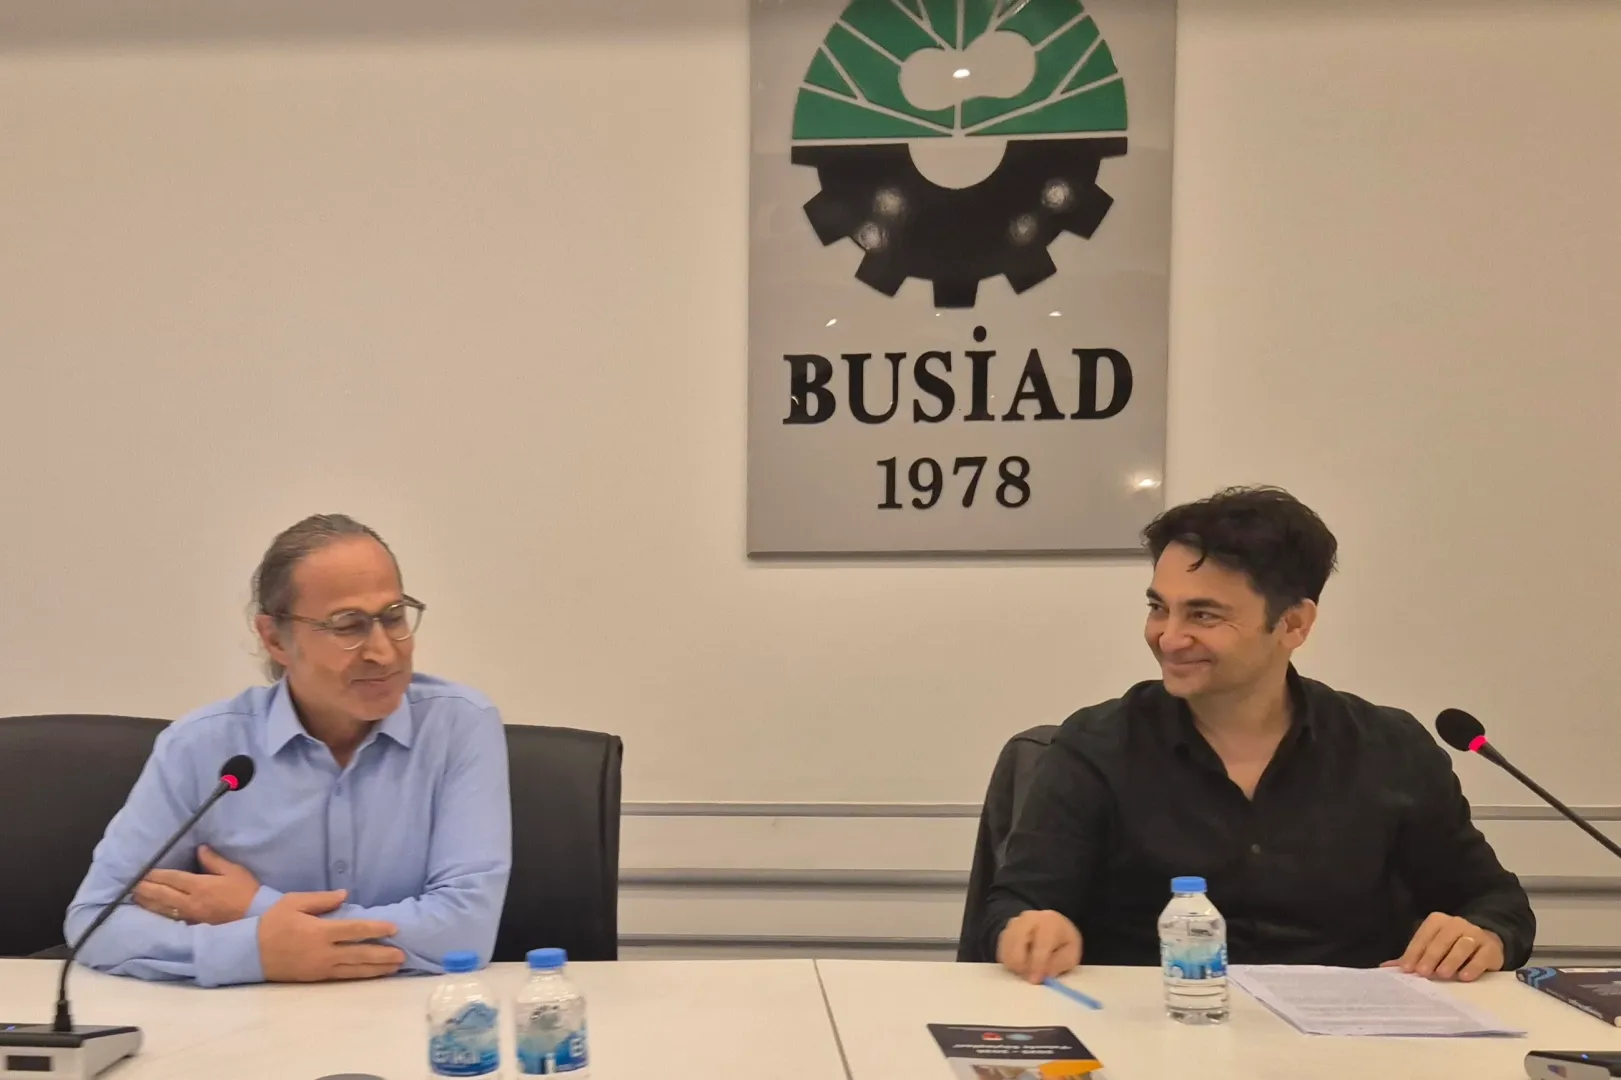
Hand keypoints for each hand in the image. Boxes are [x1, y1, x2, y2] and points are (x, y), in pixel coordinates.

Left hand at [133, 845, 259, 925]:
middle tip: (131, 884)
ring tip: (135, 897)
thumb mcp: (234, 871)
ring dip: (148, 902)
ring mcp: (191, 915)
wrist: (255, 917)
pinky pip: (172, 918)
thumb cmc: (246, 891)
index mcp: (199, 886)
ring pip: (163, 908)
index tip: (142, 871)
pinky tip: (153, 912)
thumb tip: (200, 849)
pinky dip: (159, 914)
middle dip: (146, 888)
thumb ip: (214, 860)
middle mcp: (191, 901)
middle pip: (163, 894)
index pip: (172, 879)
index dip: (156, 875)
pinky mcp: (194, 925)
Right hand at [257, 890, 404, 982]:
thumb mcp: (294, 903)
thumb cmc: (272, 923)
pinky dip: (361, 976)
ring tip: (396, 966)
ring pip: (354, 970)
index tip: (394, 929)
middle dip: (383, 955)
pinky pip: (343, 978)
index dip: (375, 930)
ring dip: (377, 969)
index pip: (354, 931)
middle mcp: (323, 952)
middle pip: (359, 954)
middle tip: (403, 954)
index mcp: (319, 931)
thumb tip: (345, 894)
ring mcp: (320, 967)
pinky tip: (373, 974)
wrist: (249, 952)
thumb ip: (321, 899)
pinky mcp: (316, 978)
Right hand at [996, 910, 1082, 983]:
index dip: (1037, 964)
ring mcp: (1014, 923)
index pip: (1041, 943)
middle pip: (1017, 942)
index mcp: (1050, 922)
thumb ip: (1058, 964)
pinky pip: (1001, 951)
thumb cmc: (1062, 942)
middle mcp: (1029, 918)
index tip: (1035, 980)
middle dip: (1022, 964)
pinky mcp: (1005, 931)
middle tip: (1029, 975)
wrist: (1050, 926)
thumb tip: (1042, 975)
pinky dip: (1009, 962)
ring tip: (1027, 969)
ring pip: (1007, 948)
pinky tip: (1020, 964)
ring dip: (1014, 964)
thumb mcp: (1070, 954)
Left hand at [1384, 912, 1504, 981]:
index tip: (1407, 969)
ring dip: (1451, 960)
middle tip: (1423, 973)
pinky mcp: (1491, 947)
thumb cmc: (1451, 948)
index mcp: (1437, 921)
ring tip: (1443, 974)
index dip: (1414, 952)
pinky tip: (1464, 976)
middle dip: (1431, 956)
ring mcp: (1475, 934)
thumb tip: (1385, 968)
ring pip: (1462, 945)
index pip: (1423, 936)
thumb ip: (1411, 957)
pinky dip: (1473, 966)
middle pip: (1442, 940)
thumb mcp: (1431, 948)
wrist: (1486, 944)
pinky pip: (1481, 955)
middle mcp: (1456, 924)